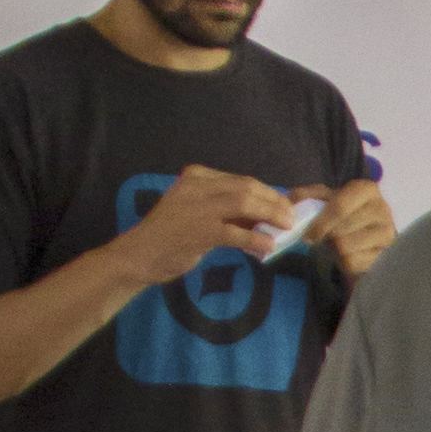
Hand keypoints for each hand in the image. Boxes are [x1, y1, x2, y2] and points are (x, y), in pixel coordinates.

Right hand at [117, 165, 308, 286]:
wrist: (140, 254)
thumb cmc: (171, 235)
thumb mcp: (197, 212)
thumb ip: (226, 210)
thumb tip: (265, 216)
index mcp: (196, 176)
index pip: (241, 180)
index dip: (268, 192)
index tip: (284, 205)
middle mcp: (196, 186)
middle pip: (247, 188)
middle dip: (274, 202)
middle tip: (290, 218)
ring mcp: (197, 208)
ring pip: (244, 204)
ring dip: (271, 215)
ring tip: (286, 228)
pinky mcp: (198, 231)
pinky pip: (236, 233)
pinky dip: (256, 240)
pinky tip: (268, 247)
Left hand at [314, 179, 397, 283]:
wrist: (368, 237)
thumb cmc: (345, 215)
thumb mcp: (327, 199)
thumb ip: (308, 195)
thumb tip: (293, 198)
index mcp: (367, 189)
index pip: (340, 207)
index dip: (320, 222)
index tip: (308, 233)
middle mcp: (382, 209)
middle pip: (340, 230)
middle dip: (324, 237)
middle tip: (321, 238)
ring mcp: (387, 233)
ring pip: (344, 247)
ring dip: (333, 249)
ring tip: (336, 243)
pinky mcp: (385, 256)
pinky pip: (352, 263)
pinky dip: (343, 262)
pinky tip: (348, 254)